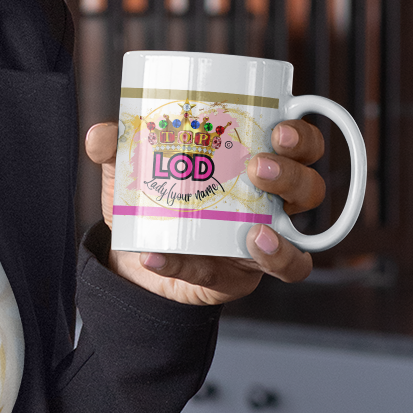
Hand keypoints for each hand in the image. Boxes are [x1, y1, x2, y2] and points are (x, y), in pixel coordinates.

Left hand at [84, 118, 326, 307]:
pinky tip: (162, 257)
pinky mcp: (235, 278)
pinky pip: (231, 282)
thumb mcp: (132, 168)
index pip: (302, 146)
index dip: (302, 137)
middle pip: (310, 188)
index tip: (281, 130)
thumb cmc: (152, 198)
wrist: (133, 253)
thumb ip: (117, 147)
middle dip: (292, 176)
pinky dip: (193, 270)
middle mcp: (271, 204)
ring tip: (253, 231)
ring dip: (280, 239)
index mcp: (257, 162)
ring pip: (297, 244)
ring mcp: (261, 243)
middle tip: (258, 168)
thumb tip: (101, 134)